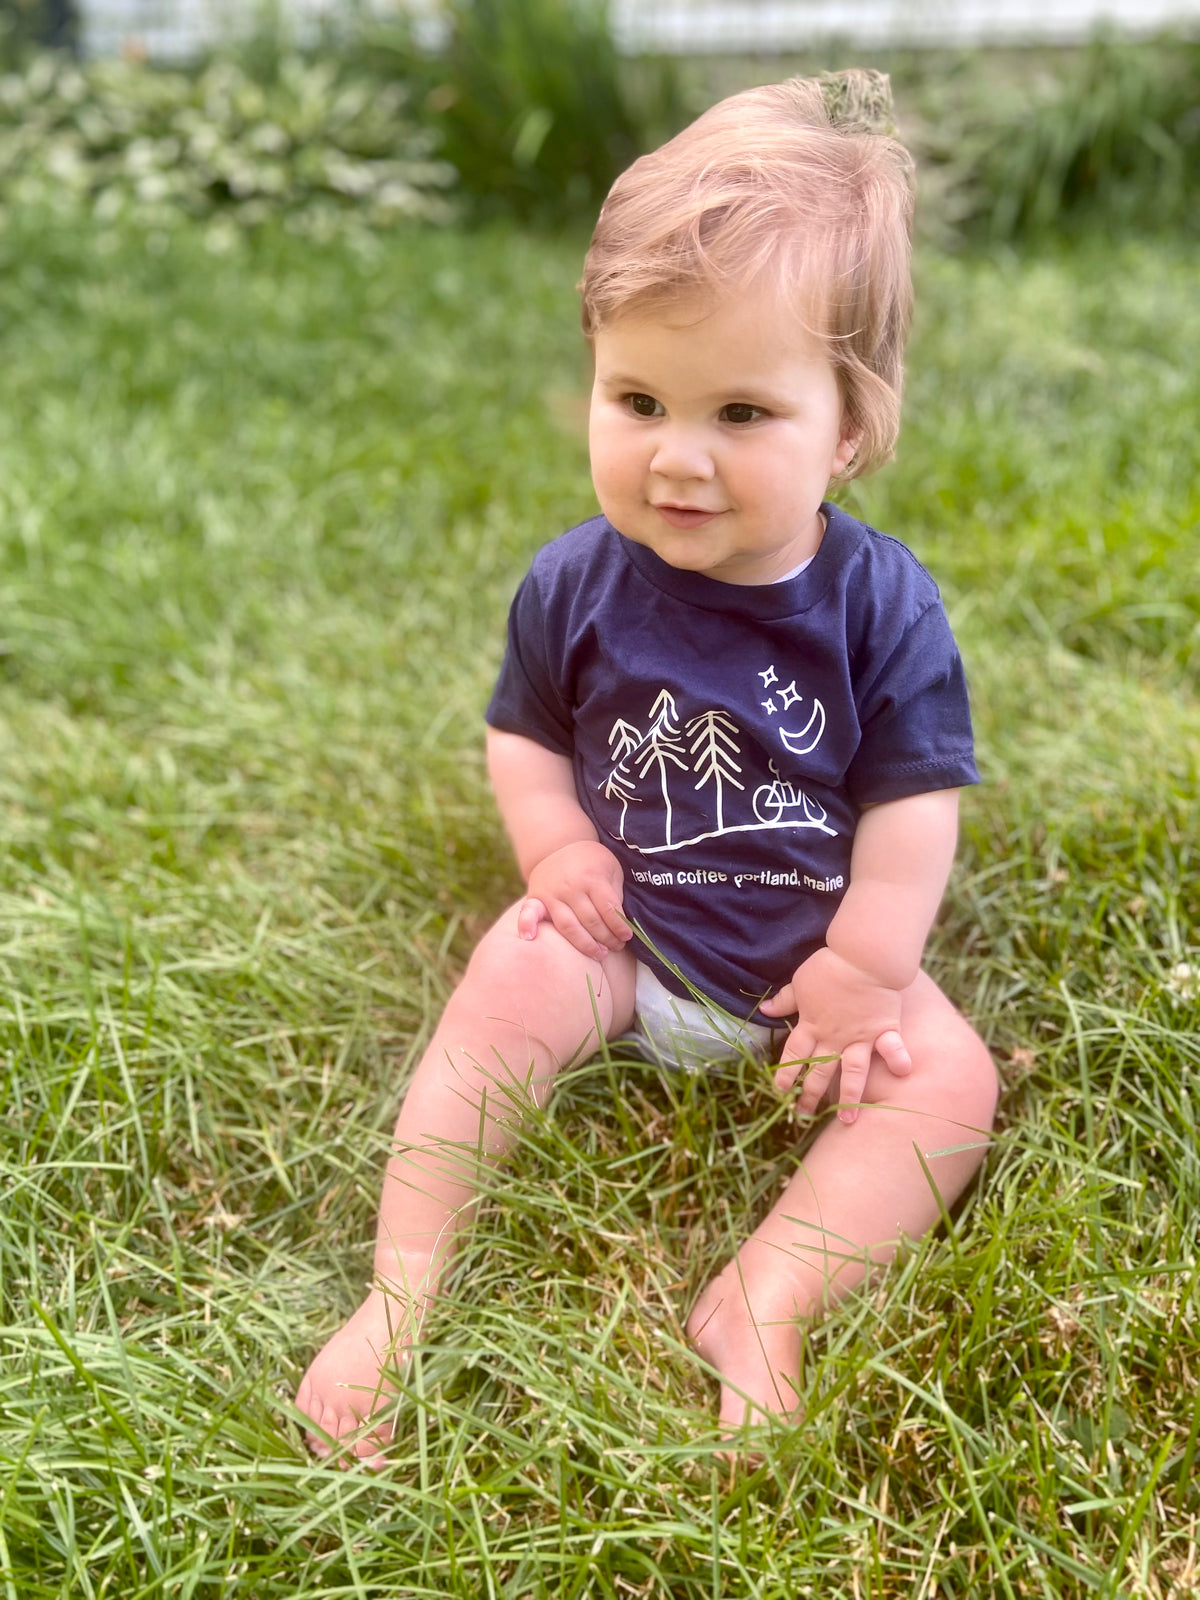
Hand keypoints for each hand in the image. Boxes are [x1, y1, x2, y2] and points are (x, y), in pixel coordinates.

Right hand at [518, 841, 629, 961]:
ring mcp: (552, 894)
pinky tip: (529, 938)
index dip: (620, 926)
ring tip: (599, 954)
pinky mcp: (536, 898)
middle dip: (607, 938)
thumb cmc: (591, 862)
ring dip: (585, 944)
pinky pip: (529, 913)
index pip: (609, 909)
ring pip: (568, 927)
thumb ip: (615, 893)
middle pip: (591, 921)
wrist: (559, 846)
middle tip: (616, 947)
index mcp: (592, 877)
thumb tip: (619, 922)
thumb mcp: (610, 868)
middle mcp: (570, 887)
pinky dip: (526, 925)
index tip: (627, 936)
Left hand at [761, 946, 911, 1123]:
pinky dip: (897, 1059)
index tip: (779, 1091)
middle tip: (804, 1115)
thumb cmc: (828, 967)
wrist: (861, 956)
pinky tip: (903, 1074)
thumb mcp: (799, 982)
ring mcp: (859, 1036)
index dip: (785, 1074)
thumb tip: (764, 1010)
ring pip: (852, 1072)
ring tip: (848, 1120)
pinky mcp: (883, 1028)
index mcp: (811, 1025)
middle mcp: (834, 1037)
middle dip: (810, 1095)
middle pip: (819, 1071)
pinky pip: (891, 1047)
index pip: (794, 1055)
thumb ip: (785, 1001)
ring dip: (849, 1097)